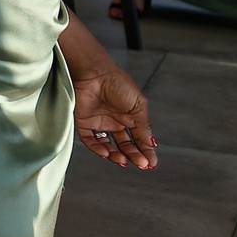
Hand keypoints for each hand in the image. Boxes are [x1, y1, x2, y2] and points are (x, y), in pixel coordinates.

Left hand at [71, 53, 157, 169]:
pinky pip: (90, 140)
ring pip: (108, 146)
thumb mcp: (138, 106)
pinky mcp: (84, 122)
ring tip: (123, 160)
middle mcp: (115, 122)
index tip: (151, 164)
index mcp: (130, 118)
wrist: (95, 72)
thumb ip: (144, 127)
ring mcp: (99, 123)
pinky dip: (97, 149)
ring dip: (115, 155)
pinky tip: (107, 153)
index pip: (139, 140)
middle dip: (133, 156)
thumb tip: (152, 146)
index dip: (145, 152)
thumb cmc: (118, 83)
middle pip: (125, 146)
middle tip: (140, 163)